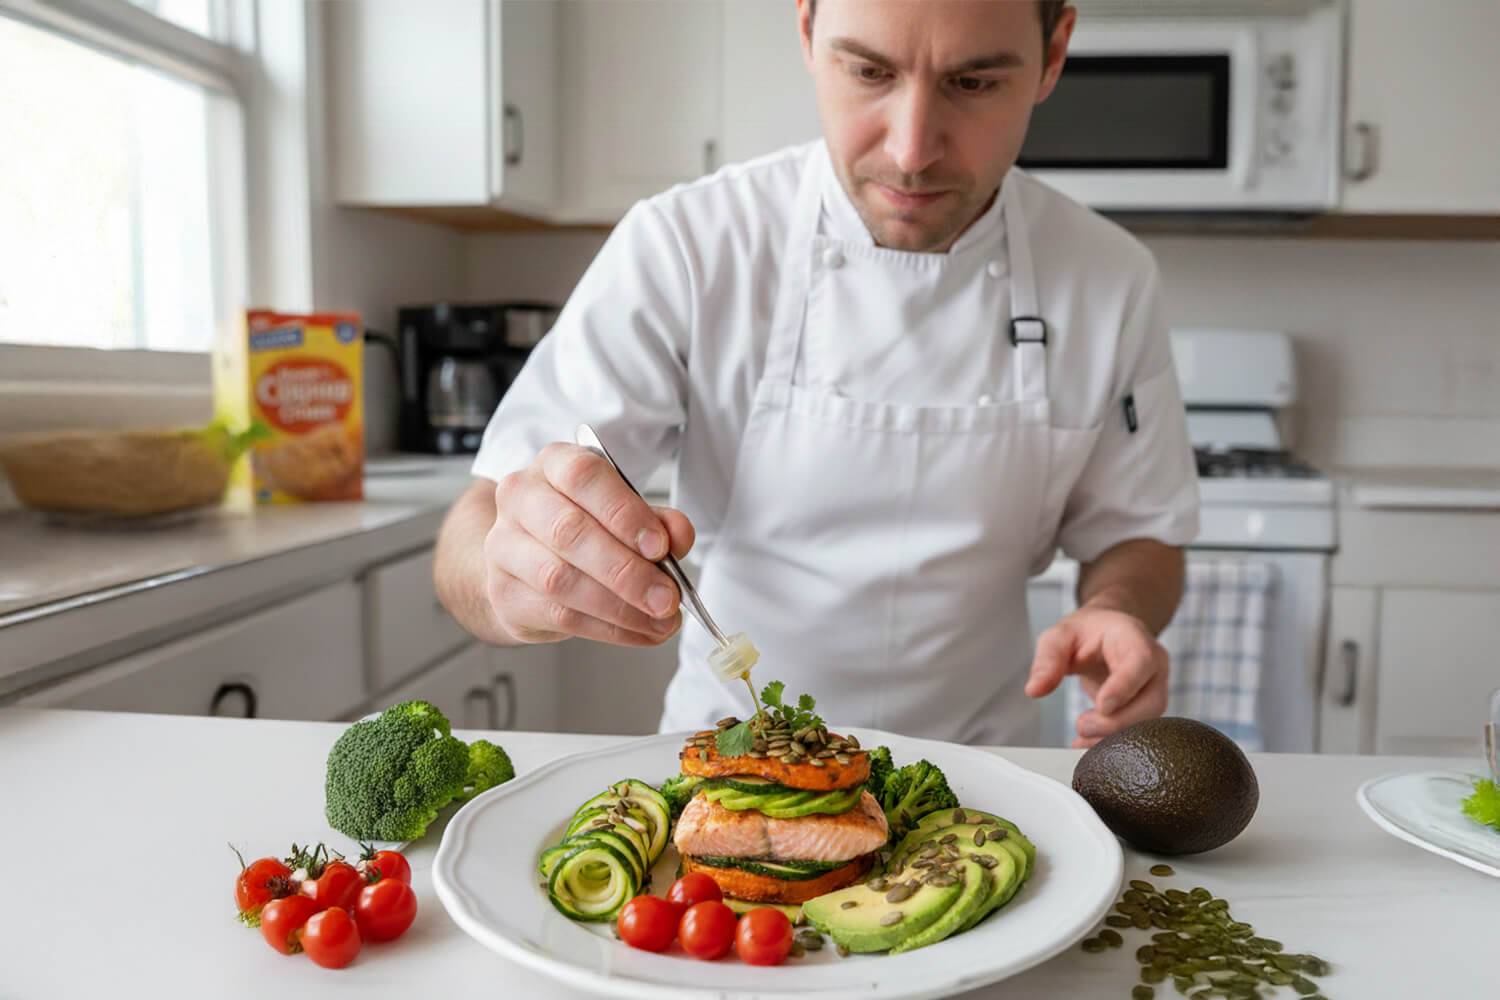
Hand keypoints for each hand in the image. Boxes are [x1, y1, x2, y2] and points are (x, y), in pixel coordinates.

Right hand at [484, 443, 694, 645]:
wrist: (527, 561)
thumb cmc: (582, 526)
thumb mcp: (624, 512)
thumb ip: (656, 521)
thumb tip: (678, 535)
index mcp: (553, 464)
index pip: (583, 477)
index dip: (624, 512)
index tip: (660, 546)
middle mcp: (521, 498)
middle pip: (569, 532)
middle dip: (626, 571)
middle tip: (667, 597)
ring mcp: (504, 547)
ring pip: (560, 580)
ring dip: (619, 607)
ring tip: (659, 620)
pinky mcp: (504, 593)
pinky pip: (558, 614)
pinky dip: (608, 628)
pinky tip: (638, 631)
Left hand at [1023, 607, 1169, 747]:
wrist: (1105, 634)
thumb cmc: (1086, 632)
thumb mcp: (1059, 636)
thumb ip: (1047, 660)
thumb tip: (1034, 690)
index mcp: (1134, 639)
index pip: (1140, 663)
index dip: (1124, 688)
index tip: (1101, 706)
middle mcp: (1153, 666)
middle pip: (1151, 701)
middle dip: (1117, 721)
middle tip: (1082, 726)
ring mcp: (1154, 689)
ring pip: (1148, 722)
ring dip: (1114, 736)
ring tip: (1081, 736)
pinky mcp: (1147, 708)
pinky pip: (1139, 730)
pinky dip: (1113, 740)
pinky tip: (1087, 744)